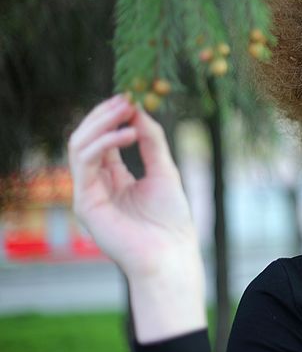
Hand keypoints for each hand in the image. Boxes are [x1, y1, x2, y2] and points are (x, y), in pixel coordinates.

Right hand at [68, 94, 200, 278]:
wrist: (171, 254)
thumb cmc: (171, 220)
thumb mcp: (165, 170)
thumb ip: (152, 141)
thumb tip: (138, 109)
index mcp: (115, 179)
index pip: (104, 140)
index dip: (115, 117)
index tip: (132, 97)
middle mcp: (97, 185)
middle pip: (87, 139)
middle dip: (104, 115)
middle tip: (126, 98)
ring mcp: (88, 194)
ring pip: (79, 146)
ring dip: (101, 123)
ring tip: (126, 110)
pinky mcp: (85, 203)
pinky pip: (85, 163)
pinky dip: (104, 144)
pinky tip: (127, 135)